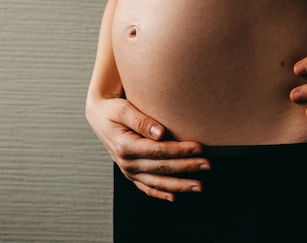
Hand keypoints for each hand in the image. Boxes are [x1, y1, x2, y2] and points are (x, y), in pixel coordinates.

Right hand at [86, 96, 209, 201]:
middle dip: (187, 167)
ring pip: (157, 182)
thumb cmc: (112, 110)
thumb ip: (141, 120)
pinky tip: (175, 196)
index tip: (198, 147)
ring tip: (199, 185)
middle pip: (161, 168)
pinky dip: (161, 193)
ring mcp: (128, 171)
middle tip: (208, 165)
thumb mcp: (123, 110)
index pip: (158, 151)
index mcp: (125, 146)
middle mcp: (126, 163)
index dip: (179, 150)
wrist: (98, 118)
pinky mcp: (131, 174)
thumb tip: (161, 133)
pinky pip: (147, 188)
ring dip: (180, 185)